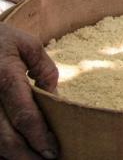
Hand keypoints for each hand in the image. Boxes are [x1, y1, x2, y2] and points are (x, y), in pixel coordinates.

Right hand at [0, 24, 58, 158]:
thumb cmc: (0, 39)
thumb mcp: (27, 44)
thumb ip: (44, 68)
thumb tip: (53, 96)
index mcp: (5, 78)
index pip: (24, 115)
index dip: (40, 137)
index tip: (53, 151)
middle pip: (6, 138)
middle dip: (27, 156)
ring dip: (13, 156)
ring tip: (34, 159)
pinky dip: (0, 149)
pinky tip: (14, 153)